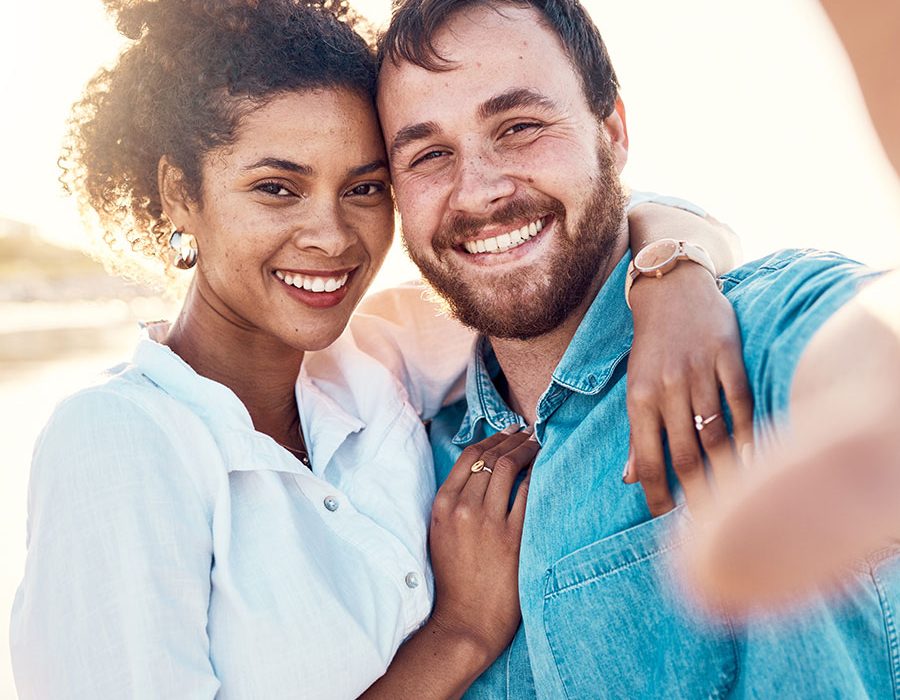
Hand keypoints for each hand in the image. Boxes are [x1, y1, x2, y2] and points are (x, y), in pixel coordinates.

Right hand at [429, 425, 536, 659]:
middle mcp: (463, 508)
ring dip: (527, 451)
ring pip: (509, 468)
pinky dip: (537, 476)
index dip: (492, 439)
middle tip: (528, 433)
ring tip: (538, 446)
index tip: (508, 432)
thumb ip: (454, 500)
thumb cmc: (454, 577)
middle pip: (492, 457)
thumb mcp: (441, 532)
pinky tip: (545, 470)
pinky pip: (528, 494)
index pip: (469, 456)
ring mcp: (488, 522)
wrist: (465, 619)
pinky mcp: (512, 537)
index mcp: (442, 505)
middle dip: (513, 440)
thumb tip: (479, 468)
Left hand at [625, 263, 753, 516]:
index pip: (647, 458)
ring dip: (724, 472)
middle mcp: (668, 387)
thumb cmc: (651, 347)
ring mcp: (700, 371)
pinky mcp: (728, 355)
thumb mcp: (635, 386)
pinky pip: (742, 403)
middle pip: (684, 453)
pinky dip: (749, 435)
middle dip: (694, 493)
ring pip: (715, 433)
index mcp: (639, 398)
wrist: (671, 289)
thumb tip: (631, 479)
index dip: (656, 493)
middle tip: (704, 522)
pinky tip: (753, 461)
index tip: (665, 517)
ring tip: (730, 501)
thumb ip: (636, 433)